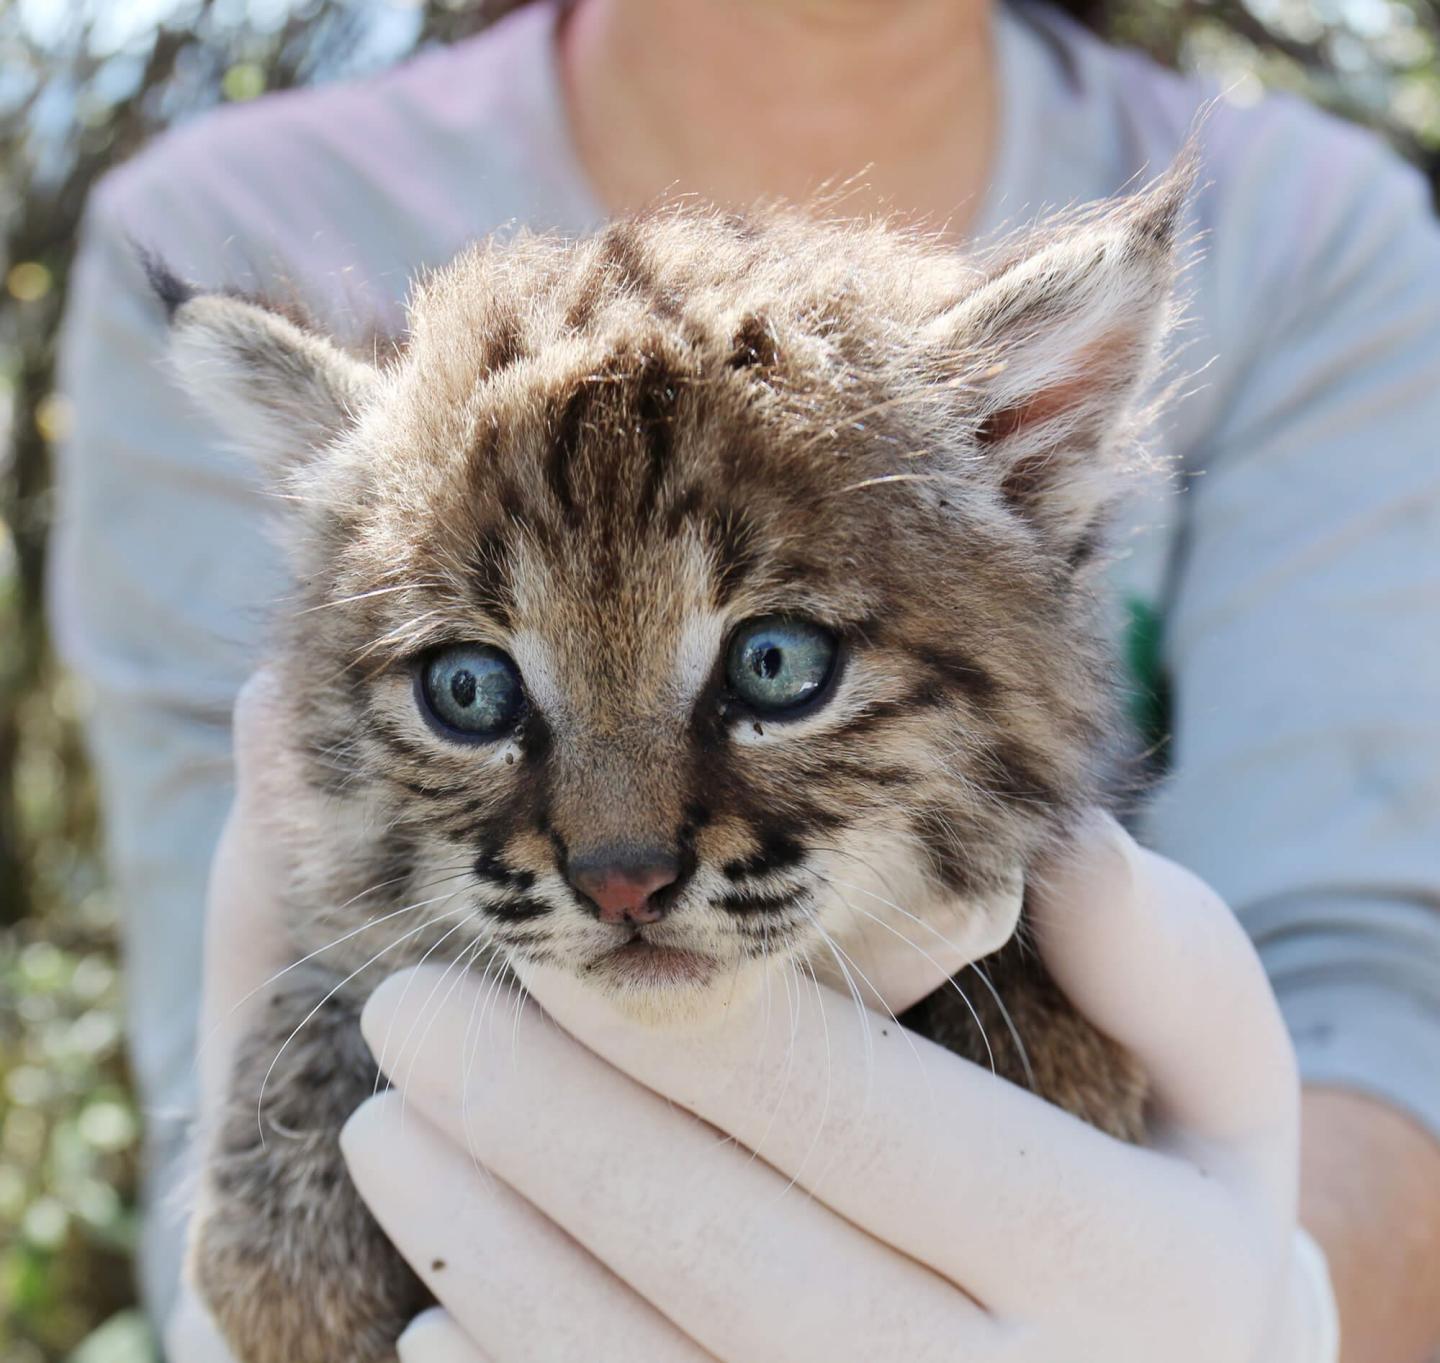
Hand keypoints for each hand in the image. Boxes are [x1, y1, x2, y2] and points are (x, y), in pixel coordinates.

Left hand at [343, 816, 1338, 1362]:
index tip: (563, 942)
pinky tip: (433, 1321)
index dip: (695, 1024)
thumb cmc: (1175, 1240)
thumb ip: (1170, 963)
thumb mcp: (1227, 1093)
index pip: (866, 1118)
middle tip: (411, 1011)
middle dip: (543, 1119)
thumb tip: (1069, 850)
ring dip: (494, 1246)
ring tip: (390, 1128)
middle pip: (725, 1246)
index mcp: (1127, 1265)